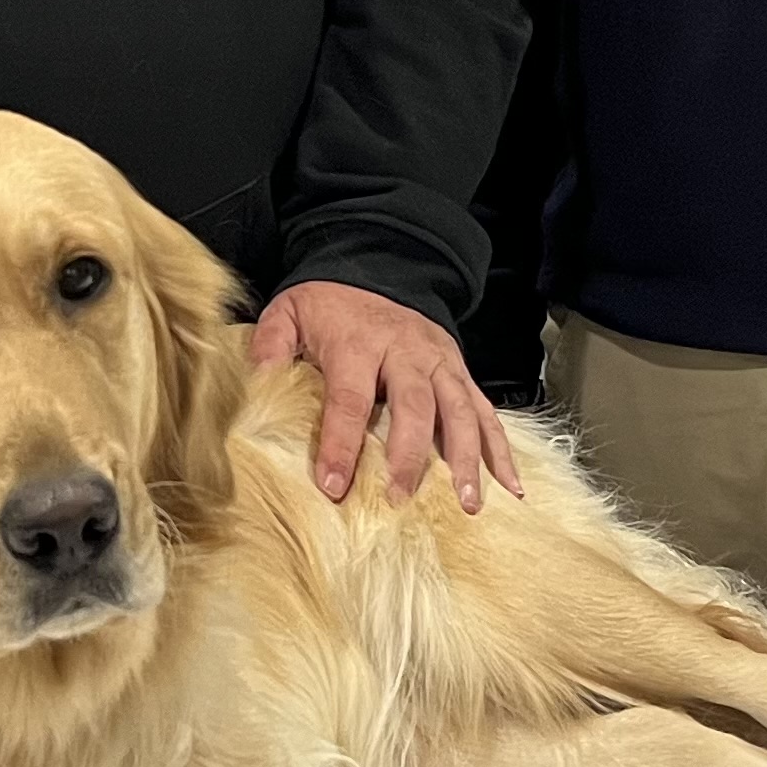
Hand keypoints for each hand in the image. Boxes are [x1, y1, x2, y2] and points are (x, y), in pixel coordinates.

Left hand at [248, 279, 526, 511]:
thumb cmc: (329, 304)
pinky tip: (510, 486)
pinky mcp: (460, 371)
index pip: (350, 399)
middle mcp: (406, 352)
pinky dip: (501, 449)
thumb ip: (271, 346)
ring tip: (467, 502)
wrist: (378, 263)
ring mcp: (440, 362)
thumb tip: (256, 384)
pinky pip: (486, 411)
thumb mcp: (289, 313)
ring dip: (466, 458)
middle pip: (414, 407)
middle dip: (408, 457)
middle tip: (399, 499)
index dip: (342, 444)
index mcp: (358, 342)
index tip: (335, 485)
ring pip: (460, 410)